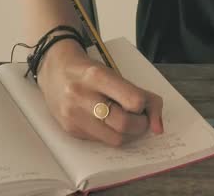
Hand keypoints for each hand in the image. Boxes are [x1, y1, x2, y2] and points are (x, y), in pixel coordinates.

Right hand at [36, 39, 164, 146]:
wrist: (54, 71)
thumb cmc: (88, 71)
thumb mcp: (114, 73)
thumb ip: (141, 95)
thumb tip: (159, 128)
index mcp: (97, 76)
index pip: (133, 100)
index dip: (145, 107)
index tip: (143, 105)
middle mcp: (82, 96)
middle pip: (124, 124)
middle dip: (140, 125)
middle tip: (140, 119)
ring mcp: (74, 115)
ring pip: (114, 139)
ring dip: (127, 134)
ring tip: (125, 121)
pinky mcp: (70, 130)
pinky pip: (101, 141)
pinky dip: (110, 134)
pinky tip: (106, 122)